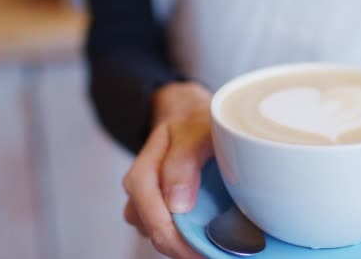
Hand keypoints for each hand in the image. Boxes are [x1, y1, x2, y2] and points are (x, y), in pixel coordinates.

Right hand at [122, 82, 212, 257]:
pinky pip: (173, 232)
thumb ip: (183, 162)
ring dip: (190, 243)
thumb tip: (177, 205)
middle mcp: (140, 196)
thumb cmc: (193, 122)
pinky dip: (193, 235)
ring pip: (164, 237)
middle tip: (220, 252)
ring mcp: (150, 206)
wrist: (189, 116)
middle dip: (186, 248)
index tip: (209, 249)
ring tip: (220, 240)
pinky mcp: (163, 211)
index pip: (154, 218)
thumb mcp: (193, 130)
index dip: (180, 240)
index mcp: (142, 176)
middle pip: (157, 235)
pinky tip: (214, 231)